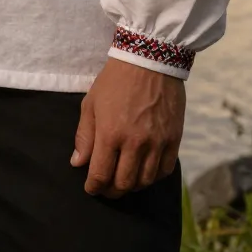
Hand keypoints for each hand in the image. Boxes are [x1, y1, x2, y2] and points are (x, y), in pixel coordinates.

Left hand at [71, 60, 184, 197]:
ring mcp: (157, 142)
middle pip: (123, 183)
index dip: (94, 187)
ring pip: (144, 181)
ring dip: (132, 186)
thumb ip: (84, 136)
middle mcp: (135, 142)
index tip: (91, 188)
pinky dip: (153, 177)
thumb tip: (78, 163)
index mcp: (110, 134)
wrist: (149, 60)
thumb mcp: (91, 104)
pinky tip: (145, 172)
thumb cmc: (115, 80)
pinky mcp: (173, 138)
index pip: (100, 175)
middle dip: (111, 191)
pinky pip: (164, 170)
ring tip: (125, 180)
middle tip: (106, 188)